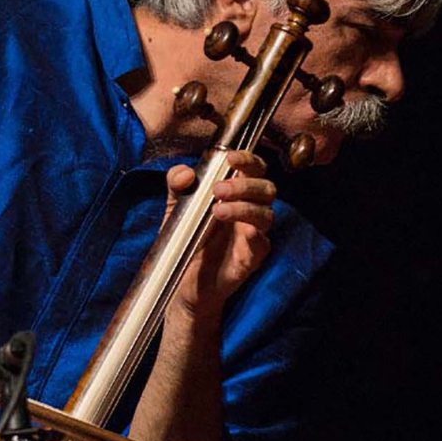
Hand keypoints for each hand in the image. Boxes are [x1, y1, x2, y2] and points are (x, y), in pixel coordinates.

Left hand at [165, 150, 274, 321]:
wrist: (183, 283)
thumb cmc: (186, 240)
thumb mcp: (175, 207)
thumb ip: (177, 185)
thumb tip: (186, 173)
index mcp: (237, 193)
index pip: (255, 169)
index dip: (249, 159)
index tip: (231, 157)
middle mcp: (250, 210)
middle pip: (267, 187)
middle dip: (245, 184)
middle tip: (218, 189)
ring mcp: (254, 234)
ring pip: (266, 213)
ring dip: (244, 206)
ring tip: (217, 211)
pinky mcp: (253, 257)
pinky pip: (262, 241)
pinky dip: (252, 232)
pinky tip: (236, 230)